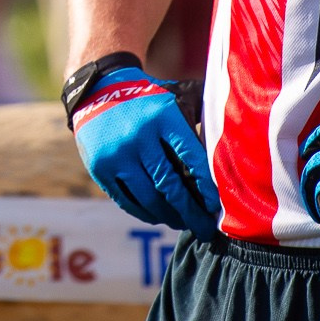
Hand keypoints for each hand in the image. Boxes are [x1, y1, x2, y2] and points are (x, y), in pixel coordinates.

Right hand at [71, 69, 219, 236]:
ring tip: (182, 223)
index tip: (216, 206)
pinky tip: (158, 217)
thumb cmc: (145, 100)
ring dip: (169, 216)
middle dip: (190, 212)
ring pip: (149, 198)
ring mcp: (117, 154)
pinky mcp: (100, 168)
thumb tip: (222, 158)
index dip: (206, 185)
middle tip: (205, 229)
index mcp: (162, 115)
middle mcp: (139, 136)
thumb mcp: (170, 100)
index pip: (191, 156)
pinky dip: (145, 213)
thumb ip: (193, 124)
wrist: (97, 90)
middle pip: (170, 184)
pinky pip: (126, 200)